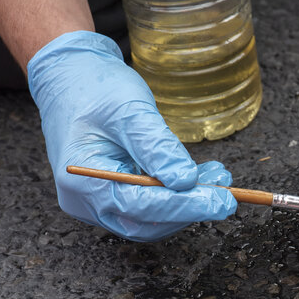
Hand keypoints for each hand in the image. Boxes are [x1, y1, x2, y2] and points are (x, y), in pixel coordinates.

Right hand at [27, 31, 236, 240]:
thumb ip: (157, 147)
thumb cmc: (94, 88)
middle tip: (226, 193)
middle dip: (190, 209)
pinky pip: (148, 204)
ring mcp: (97, 200)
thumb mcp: (130, 111)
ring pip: (151, 217)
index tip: (223, 202)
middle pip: (147, 222)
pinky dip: (176, 194)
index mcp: (84, 182)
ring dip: (188, 202)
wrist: (72, 77)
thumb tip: (187, 181)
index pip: (142, 207)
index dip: (186, 206)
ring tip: (218, 178)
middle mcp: (87, 200)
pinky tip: (200, 176)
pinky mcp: (112, 194)